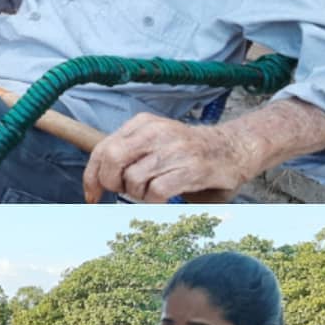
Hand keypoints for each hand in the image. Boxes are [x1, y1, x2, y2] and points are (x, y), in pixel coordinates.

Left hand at [82, 114, 248, 202]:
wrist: (233, 149)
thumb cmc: (187, 152)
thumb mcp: (154, 141)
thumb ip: (127, 154)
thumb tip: (95, 182)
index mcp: (143, 123)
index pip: (103, 148)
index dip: (92, 176)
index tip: (92, 195)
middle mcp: (156, 132)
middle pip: (112, 159)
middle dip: (112, 182)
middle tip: (126, 190)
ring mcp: (174, 149)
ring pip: (133, 178)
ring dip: (138, 194)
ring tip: (153, 189)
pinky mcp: (190, 169)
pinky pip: (155, 192)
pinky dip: (154, 201)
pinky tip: (165, 196)